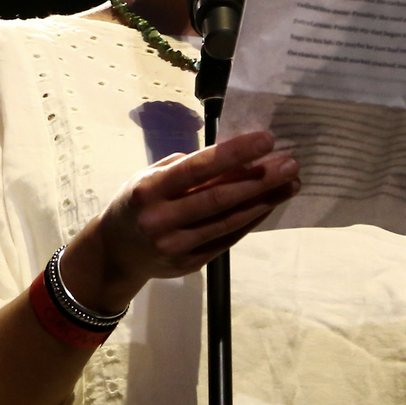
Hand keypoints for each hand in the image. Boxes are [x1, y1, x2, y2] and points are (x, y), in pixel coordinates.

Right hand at [69, 130, 298, 308]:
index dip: (234, 154)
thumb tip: (232, 158)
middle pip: (219, 198)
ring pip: (228, 221)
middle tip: (290, 165)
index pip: (197, 169)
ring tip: (290, 184)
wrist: (115, 253)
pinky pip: (226, 240)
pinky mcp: (189, 264)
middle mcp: (161, 220)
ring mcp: (175, 246)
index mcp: (149, 191)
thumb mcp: (148, 178)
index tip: (266, 140)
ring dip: (263, 201)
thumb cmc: (136, 204)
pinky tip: (268, 205)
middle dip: (259, 180)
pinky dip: (250, 221)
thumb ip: (184, 169)